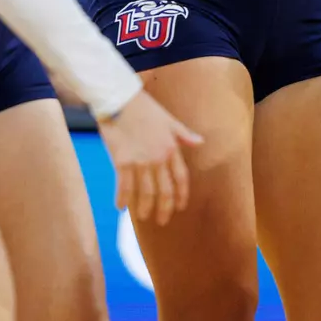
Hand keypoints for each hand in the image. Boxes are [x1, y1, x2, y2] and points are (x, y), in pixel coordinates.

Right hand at [96, 91, 202, 226]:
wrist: (120, 99)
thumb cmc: (145, 108)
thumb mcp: (169, 120)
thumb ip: (184, 134)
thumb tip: (200, 142)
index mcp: (171, 148)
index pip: (181, 178)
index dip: (181, 194)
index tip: (179, 207)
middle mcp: (158, 158)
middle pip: (164, 190)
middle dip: (164, 208)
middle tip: (162, 221)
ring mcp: (140, 161)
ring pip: (145, 192)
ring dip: (144, 208)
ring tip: (143, 217)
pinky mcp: (122, 161)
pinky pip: (124, 186)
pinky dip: (122, 199)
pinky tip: (121, 207)